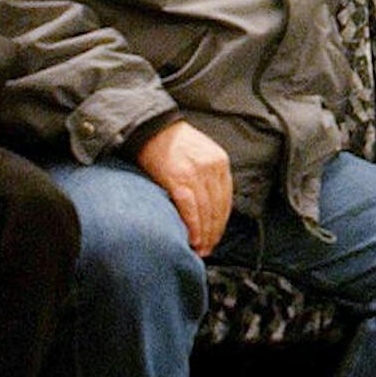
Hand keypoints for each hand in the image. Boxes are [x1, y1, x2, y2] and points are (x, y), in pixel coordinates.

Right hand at [136, 118, 233, 255]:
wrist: (150, 127)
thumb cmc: (171, 143)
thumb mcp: (200, 154)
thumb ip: (208, 175)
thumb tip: (209, 205)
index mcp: (220, 162)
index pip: (226, 199)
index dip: (222, 221)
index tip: (216, 236)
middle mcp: (212, 168)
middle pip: (218, 208)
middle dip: (214, 232)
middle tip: (209, 248)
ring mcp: (196, 174)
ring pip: (206, 211)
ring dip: (204, 234)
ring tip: (200, 249)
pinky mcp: (178, 179)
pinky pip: (190, 209)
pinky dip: (193, 226)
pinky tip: (192, 239)